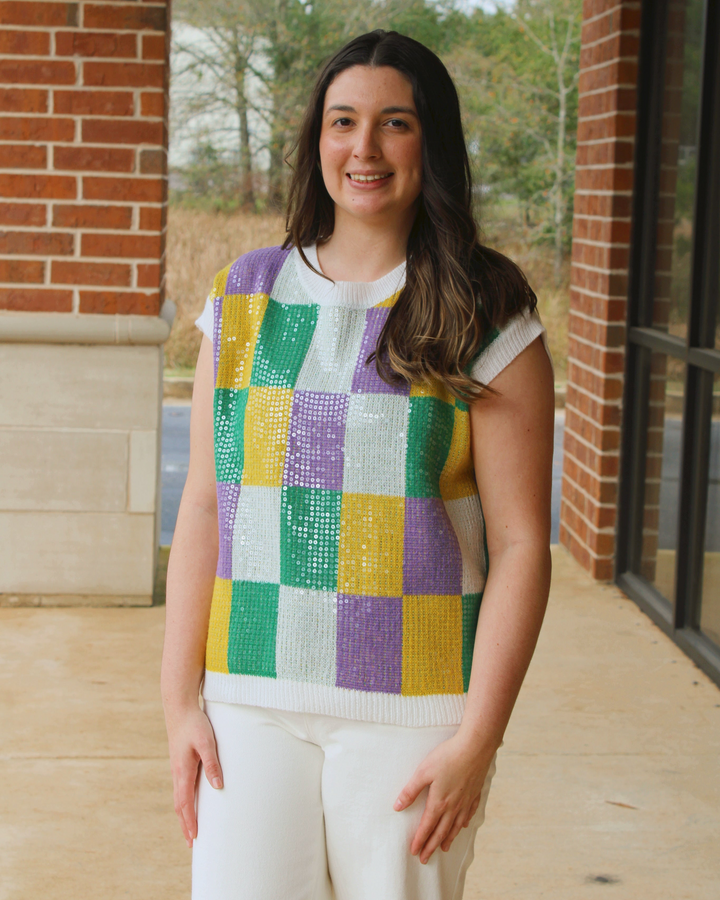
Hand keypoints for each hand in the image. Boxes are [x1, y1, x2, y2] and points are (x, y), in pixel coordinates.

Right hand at [165, 703, 223, 847]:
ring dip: (184, 814)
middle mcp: (177, 773)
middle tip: (192, 843)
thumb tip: (218, 786)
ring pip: (179, 797)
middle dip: (185, 824)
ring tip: (190, 829)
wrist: (179, 708)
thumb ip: (212, 763)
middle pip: (179, 805)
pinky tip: (189, 803)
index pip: (185, 803)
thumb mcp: (207, 742)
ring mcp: (177, 768)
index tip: (194, 838)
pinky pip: (181, 788)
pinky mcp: (180, 763)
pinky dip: (184, 802)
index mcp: (183, 771)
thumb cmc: (195, 724)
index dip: (189, 821)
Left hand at [393, 733, 494, 863]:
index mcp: (439, 802)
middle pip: (441, 832)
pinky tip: (462, 826)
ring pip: (456, 826)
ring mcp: (466, 801)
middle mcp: (453, 807)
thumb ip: (411, 790)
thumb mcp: (423, 771)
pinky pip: (469, 815)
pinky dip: (464, 824)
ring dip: (448, 839)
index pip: (427, 827)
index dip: (420, 840)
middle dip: (432, 846)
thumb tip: (397, 806)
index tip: (414, 852)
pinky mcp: (475, 794)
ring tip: (443, 849)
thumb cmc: (448, 757)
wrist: (475, 748)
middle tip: (425, 858)